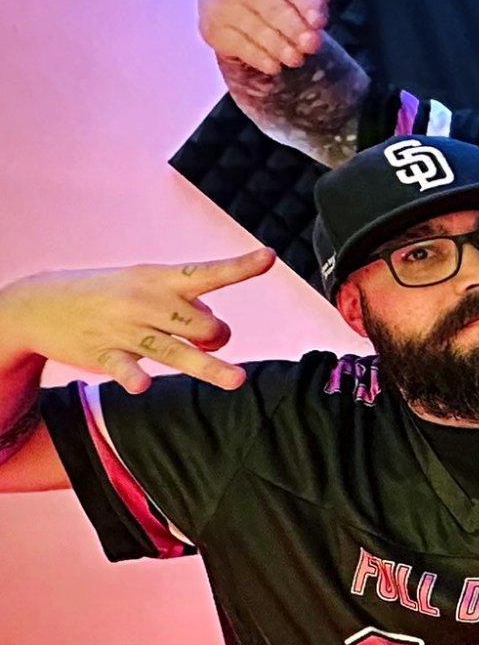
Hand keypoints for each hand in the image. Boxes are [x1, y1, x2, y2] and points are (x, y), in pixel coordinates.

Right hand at [0, 248, 275, 391]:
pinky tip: (143, 386)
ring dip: (209, 367)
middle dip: (218, 339)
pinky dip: (134, 378)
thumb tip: (217, 329)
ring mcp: (125, 330)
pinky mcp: (104, 355)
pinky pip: (125, 368)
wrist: (41, 303)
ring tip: (238, 381)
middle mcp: (147, 302)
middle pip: (204, 326)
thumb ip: (187, 305)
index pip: (208, 273)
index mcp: (160, 279)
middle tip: (205, 342)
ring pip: (177, 351)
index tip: (269, 257)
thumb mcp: (147, 286)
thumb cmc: (110, 294)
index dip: (240, 267)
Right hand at [198, 0, 372, 76]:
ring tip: (296, 58)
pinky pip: (239, 46)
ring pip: (256, 31)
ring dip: (280, 47)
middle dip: (295, 30)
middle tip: (312, 45)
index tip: (320, 20)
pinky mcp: (213, 27)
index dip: (305, 1)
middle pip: (273, 10)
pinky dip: (259, 57)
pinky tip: (274, 63)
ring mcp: (224, 4)